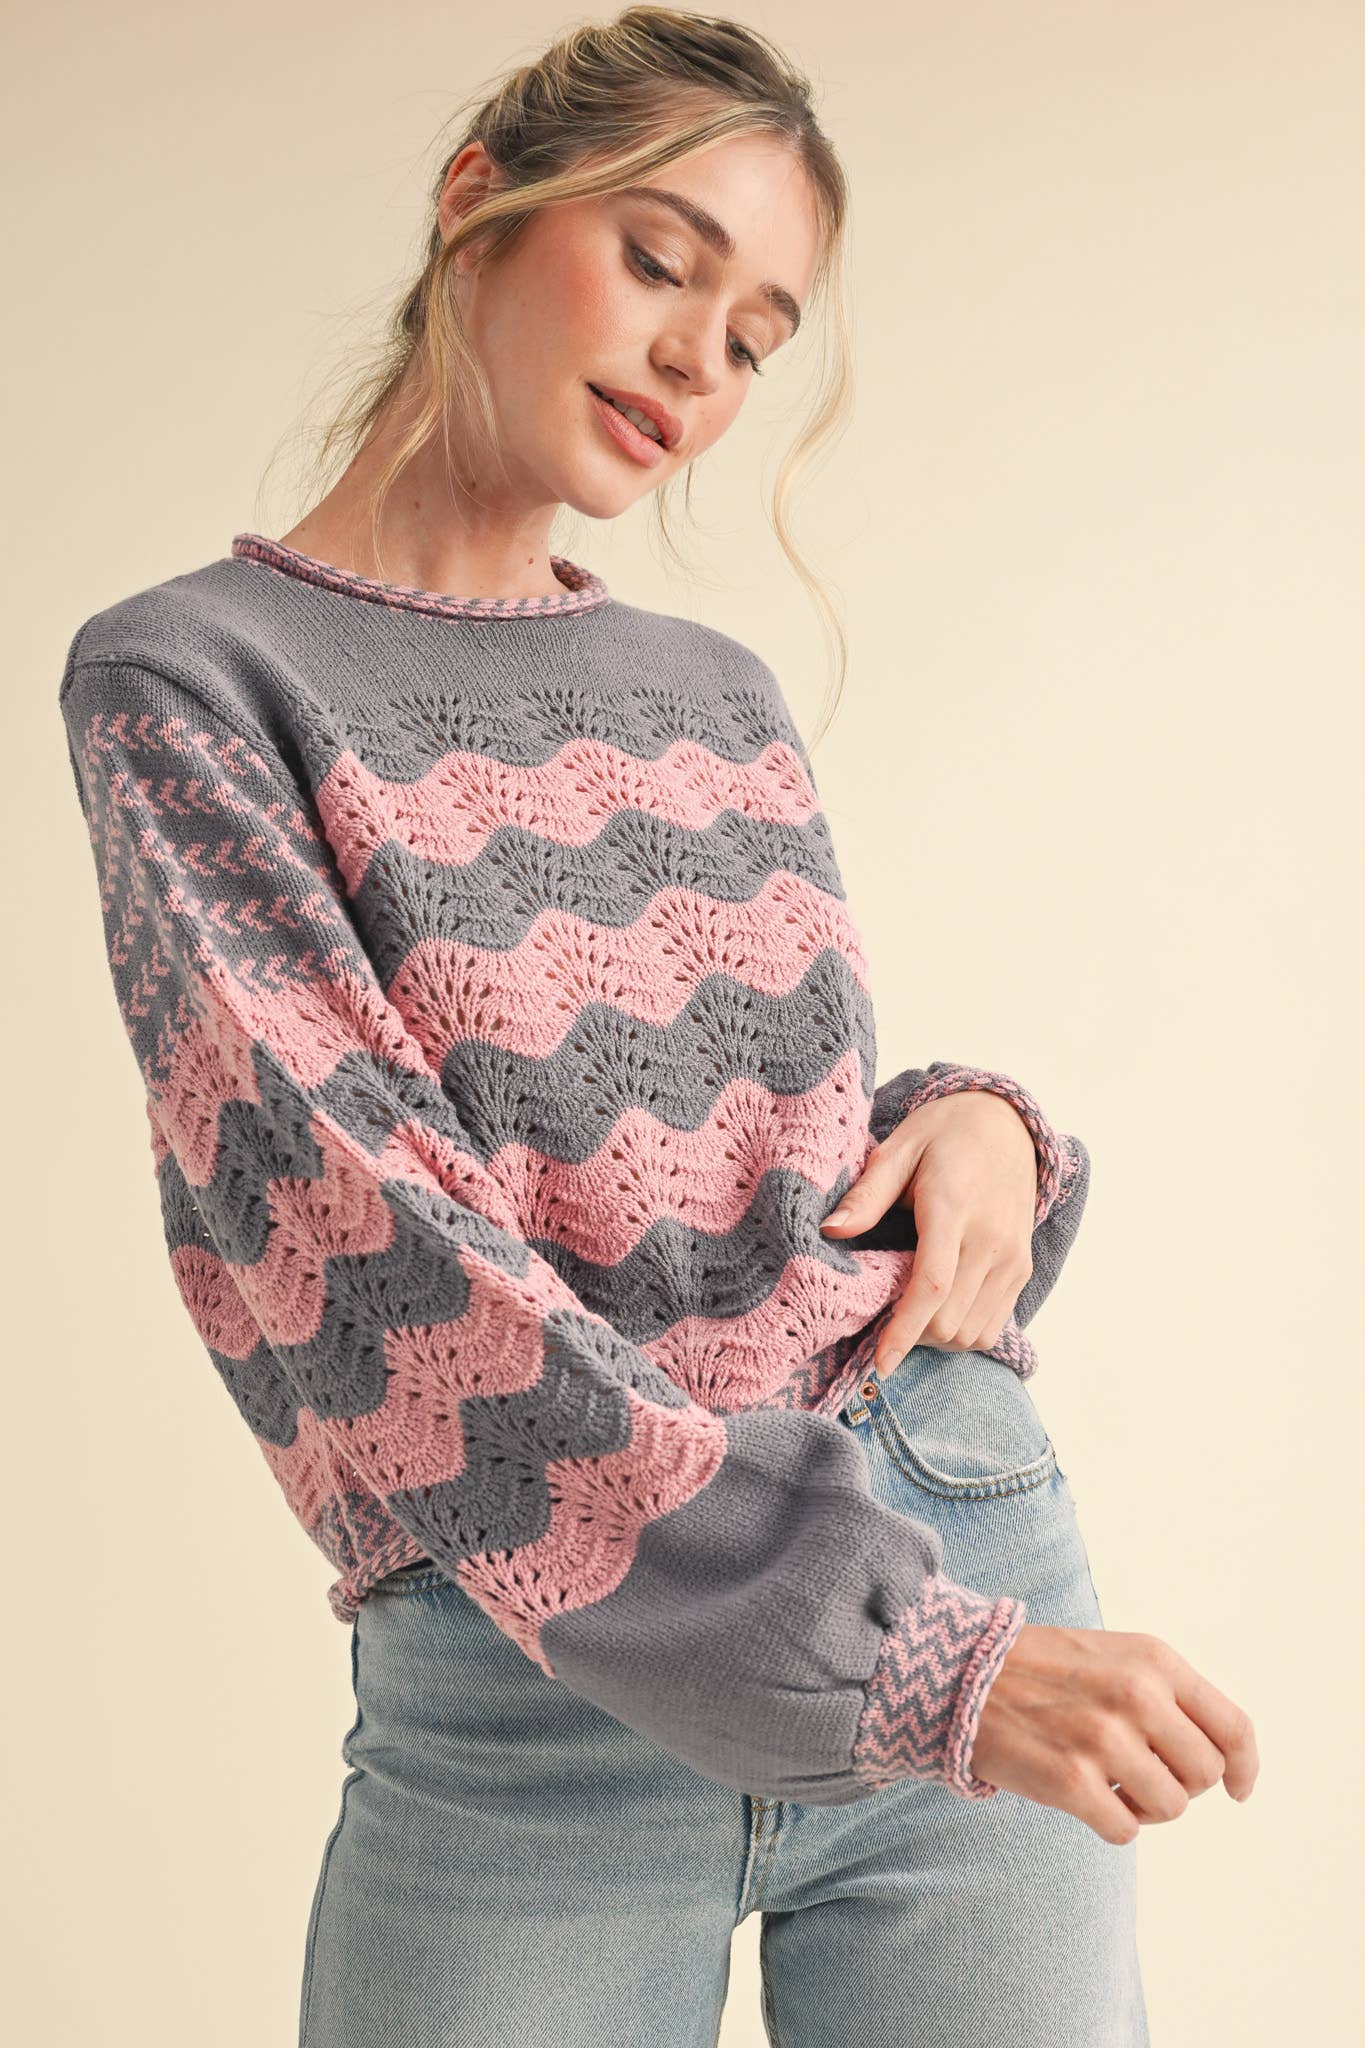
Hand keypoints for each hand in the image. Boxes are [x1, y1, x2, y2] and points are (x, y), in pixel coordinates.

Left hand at [819, 1090, 1038, 1368]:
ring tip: (910, 1313)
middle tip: (882, 1317)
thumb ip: (867, 1194)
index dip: (904, 1331)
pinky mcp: (1022, 1268)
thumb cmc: (943, 1134)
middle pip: (949, 1320)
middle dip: (911, 1336)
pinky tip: (939, 1309)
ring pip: (972, 1333)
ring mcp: (1012, 1258)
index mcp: (953, 1208)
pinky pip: (993, 1325)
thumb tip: (831, 1230)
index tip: (879, 1363)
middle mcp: (990, 1239)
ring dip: (936, 1338)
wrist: (1006, 1123)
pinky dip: (962, 1332)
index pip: (931, 1285)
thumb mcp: (898, 1148)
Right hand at [969, 1625, 1259, 1842]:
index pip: (1233, 1728)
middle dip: (1180, 1784)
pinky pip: (1125, 1832)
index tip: (1237, 1789)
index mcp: (1154, 1661)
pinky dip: (1112, 1825)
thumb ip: (1170, 1695)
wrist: (962, 1673)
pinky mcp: (1070, 1781)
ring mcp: (1104, 1739)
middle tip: (1142, 1773)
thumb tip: (1222, 1761)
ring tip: (1109, 1783)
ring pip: (1171, 1808)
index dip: (1244, 1768)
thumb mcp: (1118, 1655)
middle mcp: (1136, 1695)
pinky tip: (1086, 1796)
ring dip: (1144, 1807)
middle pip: (1204, 1774)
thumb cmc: (1046, 1668)